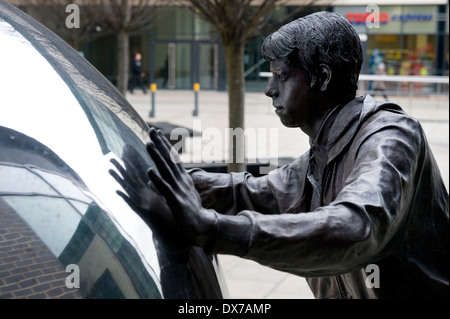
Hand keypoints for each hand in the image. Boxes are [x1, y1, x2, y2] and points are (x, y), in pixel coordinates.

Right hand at [109, 144, 186, 254]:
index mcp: (151, 191)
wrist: (175, 234)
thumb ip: (162, 188)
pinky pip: (134, 204)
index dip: (134, 162)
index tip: (126, 149)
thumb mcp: (167, 198)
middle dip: (122, 168)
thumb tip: (160, 177)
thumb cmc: (172, 216)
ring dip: (119, 180)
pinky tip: (117, 191)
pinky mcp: (146, 214)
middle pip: (132, 179)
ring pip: (130, 189)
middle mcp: (145, 197)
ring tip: (109, 169)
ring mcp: (144, 205)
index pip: (141, 174)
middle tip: (110, 156)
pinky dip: (126, 198)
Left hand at [146, 127, 216, 251]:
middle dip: (160, 144)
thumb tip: (152, 180)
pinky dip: (157, 179)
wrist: (203, 226)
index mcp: (182, 178)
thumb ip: (166, 186)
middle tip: (151, 130)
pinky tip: (149, 171)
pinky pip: (165, 189)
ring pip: (166, 170)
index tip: (156, 133)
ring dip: (156, 156)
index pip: (172, 158)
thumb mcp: (178, 195)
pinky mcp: (176, 201)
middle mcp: (181, 181)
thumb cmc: (190, 211)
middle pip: (169, 159)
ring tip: (148, 144)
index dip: (164, 144)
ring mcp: (179, 190)